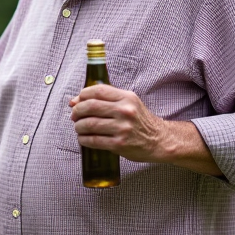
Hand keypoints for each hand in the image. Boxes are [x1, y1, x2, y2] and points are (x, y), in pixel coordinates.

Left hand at [69, 84, 222, 175]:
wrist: (159, 140)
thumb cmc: (140, 121)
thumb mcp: (128, 104)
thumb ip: (105, 100)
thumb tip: (74, 101)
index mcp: (127, 97)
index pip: (97, 90)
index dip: (81, 95)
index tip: (76, 102)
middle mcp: (125, 111)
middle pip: (90, 106)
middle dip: (77, 111)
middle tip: (74, 116)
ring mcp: (122, 128)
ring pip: (89, 124)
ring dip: (78, 127)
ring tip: (79, 128)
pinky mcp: (119, 144)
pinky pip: (93, 140)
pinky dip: (83, 139)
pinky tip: (83, 139)